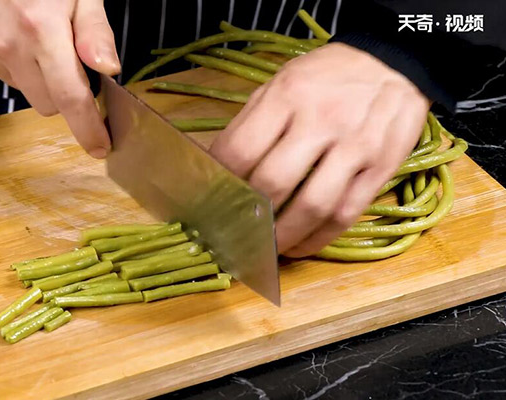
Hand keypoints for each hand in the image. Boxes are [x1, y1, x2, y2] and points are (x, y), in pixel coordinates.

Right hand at [0, 0, 119, 157]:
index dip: (88, 127)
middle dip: (64, 90)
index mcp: (41, 29)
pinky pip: (0, 77)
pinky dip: (12, 64)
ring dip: (36, 75)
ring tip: (32, 32)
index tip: (100, 147)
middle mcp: (7, 45)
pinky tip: (9, 32)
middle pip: (49, 104)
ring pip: (25, 91)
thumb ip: (94, 30)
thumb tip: (109, 70)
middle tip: (65, 56)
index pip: (71, 97)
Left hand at [210, 43, 429, 256]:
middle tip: (235, 231)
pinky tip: (301, 244)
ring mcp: (354, 146)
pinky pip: (345, 214)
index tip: (212, 201)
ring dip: (284, 237)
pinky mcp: (380, 168)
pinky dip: (319, 238)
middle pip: (273, 182)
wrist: (395, 59)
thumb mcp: (282, 82)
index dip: (220, 183)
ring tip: (267, 249)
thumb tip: (219, 167)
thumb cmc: (328, 76)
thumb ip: (253, 123)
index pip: (240, 150)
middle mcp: (320, 120)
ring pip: (312, 206)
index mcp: (286, 95)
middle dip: (249, 216)